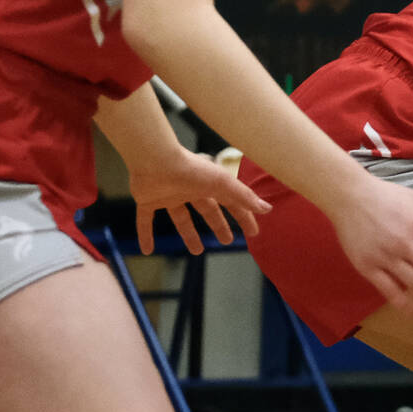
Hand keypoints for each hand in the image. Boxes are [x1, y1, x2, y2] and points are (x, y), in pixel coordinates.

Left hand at [125, 148, 271, 255]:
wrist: (155, 160)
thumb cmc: (191, 169)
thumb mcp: (223, 184)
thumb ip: (244, 196)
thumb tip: (267, 209)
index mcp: (209, 185)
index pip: (231, 203)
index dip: (243, 218)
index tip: (252, 233)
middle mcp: (190, 190)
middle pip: (208, 211)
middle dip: (218, 225)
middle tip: (226, 242)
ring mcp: (168, 195)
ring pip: (181, 218)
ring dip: (188, 235)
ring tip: (198, 251)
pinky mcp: (148, 200)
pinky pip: (145, 220)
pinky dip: (145, 234)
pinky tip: (147, 250)